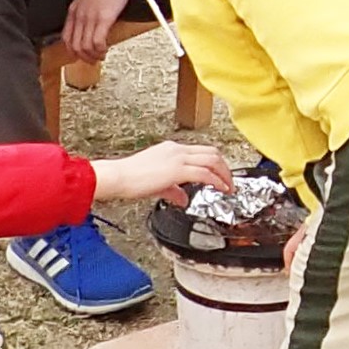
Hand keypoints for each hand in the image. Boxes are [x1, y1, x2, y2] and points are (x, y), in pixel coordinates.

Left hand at [59, 0, 133, 62]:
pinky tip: (106, 49)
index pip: (66, 37)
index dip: (73, 51)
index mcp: (74, 10)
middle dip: (83, 57)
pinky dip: (100, 50)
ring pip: (84, 46)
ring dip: (93, 56)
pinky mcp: (103, 17)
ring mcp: (90, 17)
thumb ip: (87, 11)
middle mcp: (79, 15)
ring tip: (101, 56)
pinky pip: (97, 42)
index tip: (82, 55)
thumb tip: (93, 27)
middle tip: (93, 61)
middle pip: (74, 45)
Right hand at [91, 137, 228, 203]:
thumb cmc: (130, 178)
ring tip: (229, 187)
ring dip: (224, 174)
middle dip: (225, 167)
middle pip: (212, 152)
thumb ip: (173, 190)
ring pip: (212, 159)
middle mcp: (177, 150)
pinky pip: (204, 173)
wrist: (118, 177)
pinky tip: (220, 188)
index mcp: (172, 149)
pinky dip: (216, 181)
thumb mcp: (157, 183)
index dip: (216, 163)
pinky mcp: (177, 170)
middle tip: (229, 182)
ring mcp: (178, 158)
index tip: (221, 175)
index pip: (202, 151)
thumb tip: (183, 199)